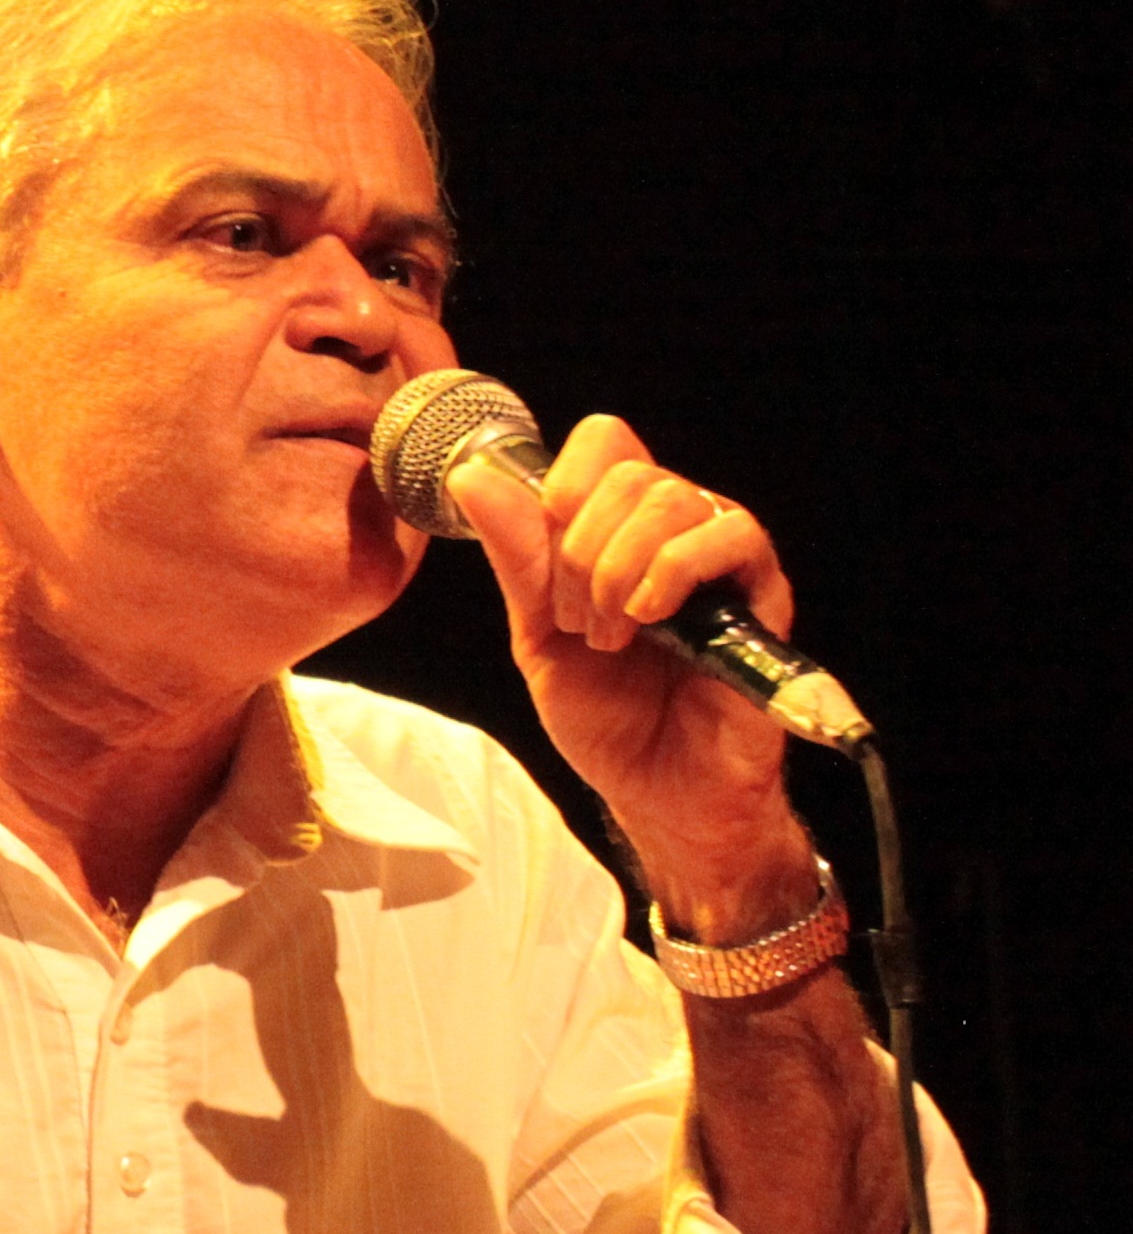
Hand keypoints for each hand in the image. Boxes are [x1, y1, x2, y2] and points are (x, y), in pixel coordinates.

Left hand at [446, 412, 819, 931]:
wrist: (659, 791)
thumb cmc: (607, 716)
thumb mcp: (537, 634)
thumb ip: (516, 556)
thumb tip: (471, 476)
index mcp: (623, 531)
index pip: (605, 443)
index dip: (563, 482)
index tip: (544, 549)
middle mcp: (679, 533)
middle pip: (628, 472)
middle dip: (579, 550)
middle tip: (577, 621)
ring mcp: (723, 560)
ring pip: (672, 498)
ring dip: (618, 569)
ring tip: (610, 635)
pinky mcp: (763, 593)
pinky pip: (732, 533)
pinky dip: (672, 570)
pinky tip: (650, 618)